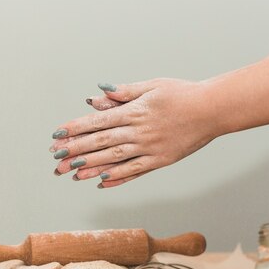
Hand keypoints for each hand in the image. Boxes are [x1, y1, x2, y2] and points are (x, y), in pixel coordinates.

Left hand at [51, 79, 221, 187]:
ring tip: (71, 173)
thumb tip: (97, 93)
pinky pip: (135, 171)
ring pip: (114, 159)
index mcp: (134, 111)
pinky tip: (101, 182)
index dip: (75, 128)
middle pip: (100, 142)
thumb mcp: (152, 86)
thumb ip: (125, 92)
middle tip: (55, 158)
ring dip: (90, 166)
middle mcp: (138, 131)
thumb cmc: (183, 93)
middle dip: (75, 150)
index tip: (57, 134)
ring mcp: (149, 148)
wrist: (213, 109)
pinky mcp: (160, 161)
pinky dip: (117, 177)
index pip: (97, 121)